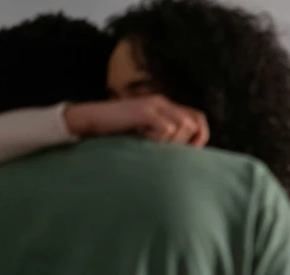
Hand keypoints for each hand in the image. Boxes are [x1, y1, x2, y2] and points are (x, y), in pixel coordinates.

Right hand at [64, 95, 209, 145]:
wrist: (88, 121)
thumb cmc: (116, 134)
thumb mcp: (146, 135)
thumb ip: (164, 138)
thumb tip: (184, 156)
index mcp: (166, 107)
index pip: (198, 117)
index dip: (200, 136)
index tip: (189, 153)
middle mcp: (163, 102)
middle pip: (193, 123)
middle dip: (185, 142)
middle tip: (164, 150)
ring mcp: (154, 105)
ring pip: (182, 126)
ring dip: (170, 142)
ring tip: (150, 144)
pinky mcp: (144, 110)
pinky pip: (166, 128)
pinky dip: (159, 140)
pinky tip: (143, 140)